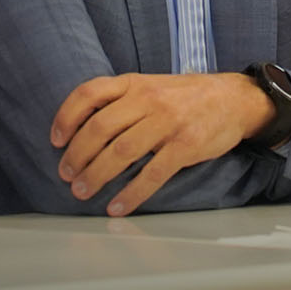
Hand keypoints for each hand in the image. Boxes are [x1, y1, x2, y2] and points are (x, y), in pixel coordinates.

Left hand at [51, 72, 271, 215]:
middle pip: (100, 128)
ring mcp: (168, 122)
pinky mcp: (186, 146)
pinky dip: (131, 194)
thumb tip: (83, 127)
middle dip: (77, 155)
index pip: (89, 93)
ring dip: (96, 176)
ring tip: (82, 192)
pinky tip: (117, 207)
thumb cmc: (186, 96)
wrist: (235, 99)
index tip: (55, 140)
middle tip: (66, 175)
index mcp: (135, 82)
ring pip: (121, 152)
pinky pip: (152, 174)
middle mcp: (148, 99)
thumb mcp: (152, 85)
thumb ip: (122, 99)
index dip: (67, 117)